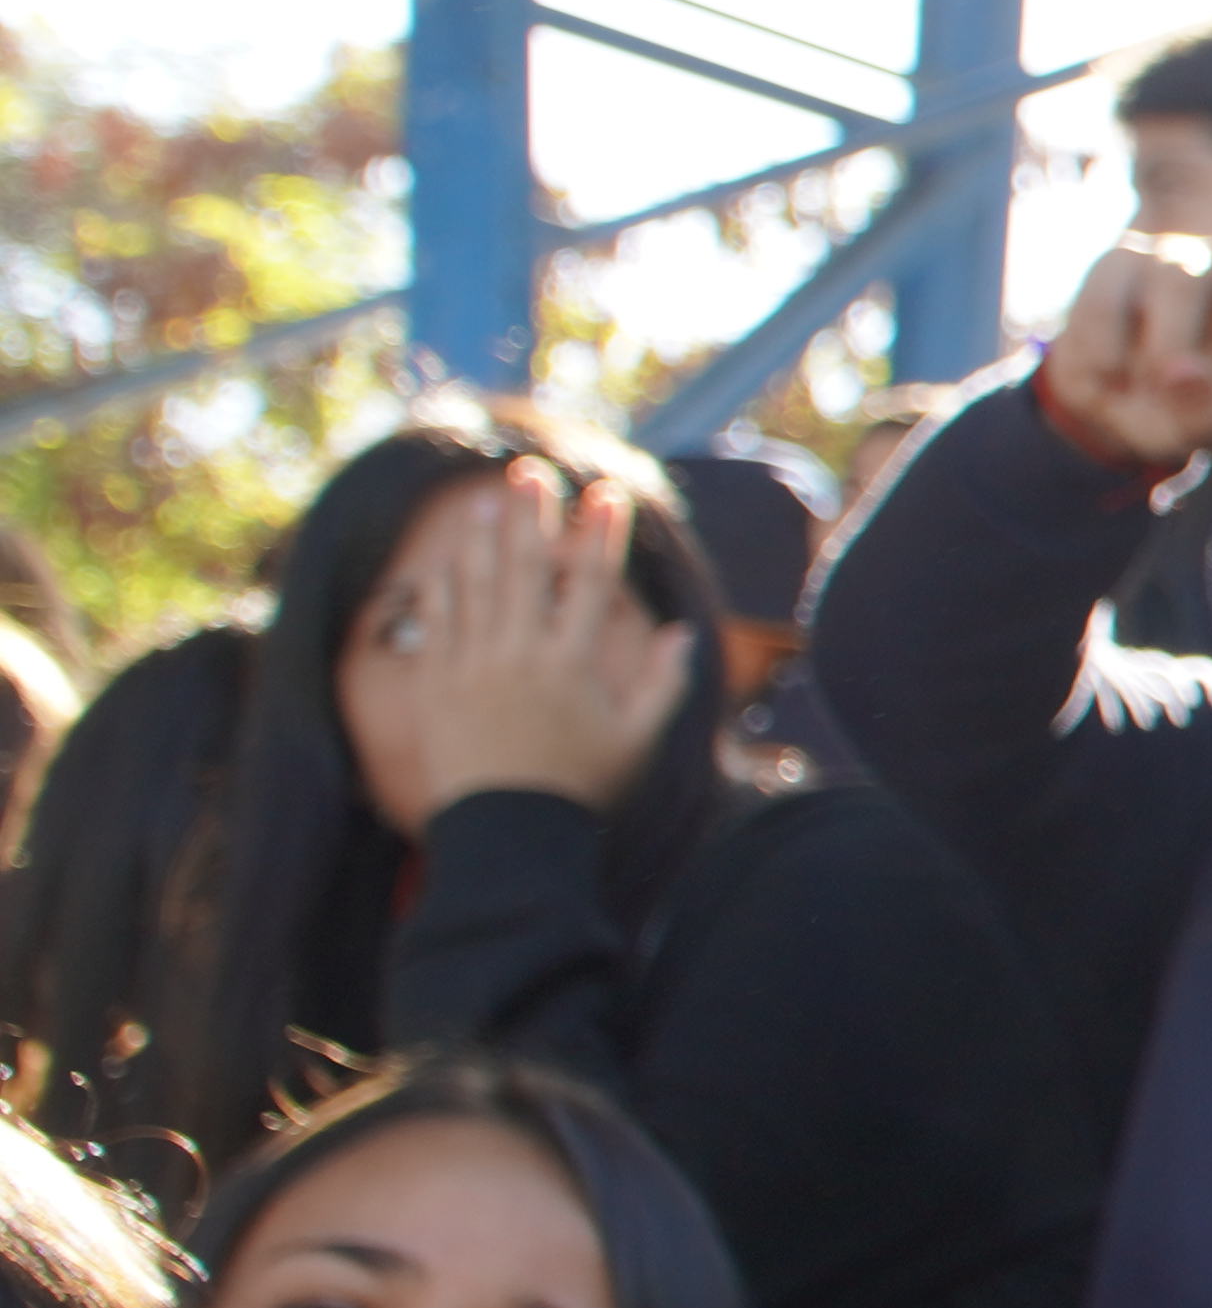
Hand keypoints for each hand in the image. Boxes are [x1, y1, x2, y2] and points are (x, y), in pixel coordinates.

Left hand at [370, 459, 699, 821]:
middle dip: (529, 514)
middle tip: (529, 471)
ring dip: (480, 539)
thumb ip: (664, 684)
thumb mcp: (639, 741)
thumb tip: (680, 633)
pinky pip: (436, 624)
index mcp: (574, 664)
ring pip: (475, 586)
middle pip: (526, 568)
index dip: (600, 534)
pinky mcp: (436, 686)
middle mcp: (521, 654)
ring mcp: (473, 667)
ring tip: (482, 501)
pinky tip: (444, 561)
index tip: (606, 494)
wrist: (510, 835)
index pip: (590, 582)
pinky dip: (440, 587)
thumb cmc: (583, 790)